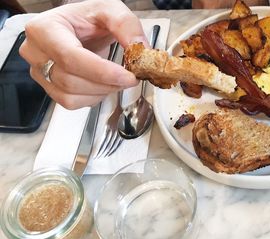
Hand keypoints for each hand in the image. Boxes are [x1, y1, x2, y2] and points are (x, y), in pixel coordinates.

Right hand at [20, 0, 146, 108]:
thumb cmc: (89, 17)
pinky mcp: (49, 86)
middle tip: (129, 77)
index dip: (102, 72)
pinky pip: (71, 103)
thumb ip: (127, 26)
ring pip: (70, 96)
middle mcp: (36, 51)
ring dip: (101, 92)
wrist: (81, 25)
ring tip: (116, 78)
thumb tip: (140, 50)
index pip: (71, 57)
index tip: (128, 77)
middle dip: (107, 83)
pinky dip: (93, 98)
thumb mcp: (110, 10)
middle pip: (71, 80)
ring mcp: (39, 71)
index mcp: (44, 28)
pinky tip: (102, 84)